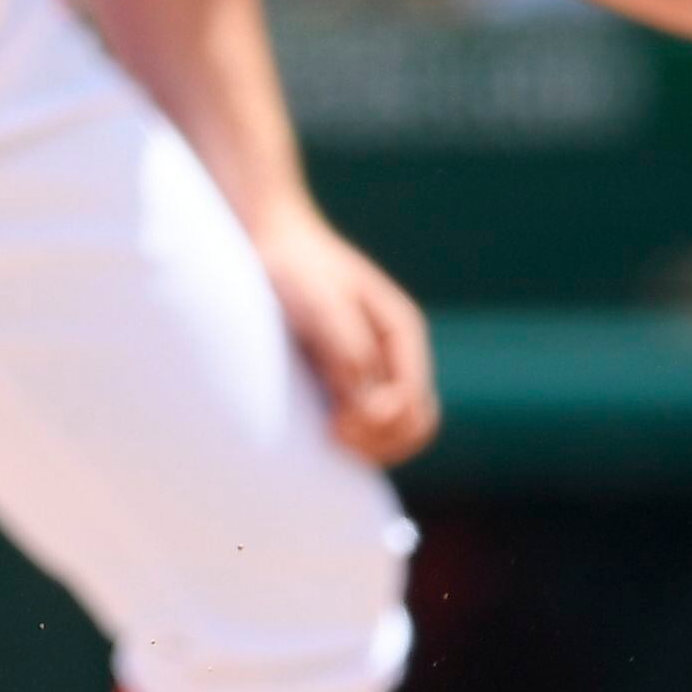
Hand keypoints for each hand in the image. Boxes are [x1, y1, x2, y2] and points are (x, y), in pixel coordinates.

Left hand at [268, 221, 437, 466]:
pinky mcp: (351, 378)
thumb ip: (345, 349)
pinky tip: (325, 432)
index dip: (379, 423)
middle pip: (417, 423)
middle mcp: (398, 354)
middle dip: (382, 441)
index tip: (335, 424)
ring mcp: (378, 368)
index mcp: (402, 332)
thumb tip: (362, 404)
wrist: (274, 245)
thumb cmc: (295, 269)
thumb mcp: (319, 303)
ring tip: (330, 440)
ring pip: (399, 429)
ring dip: (372, 446)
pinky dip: (357, 437)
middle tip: (333, 439)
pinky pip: (370, 423)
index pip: (412, 400)